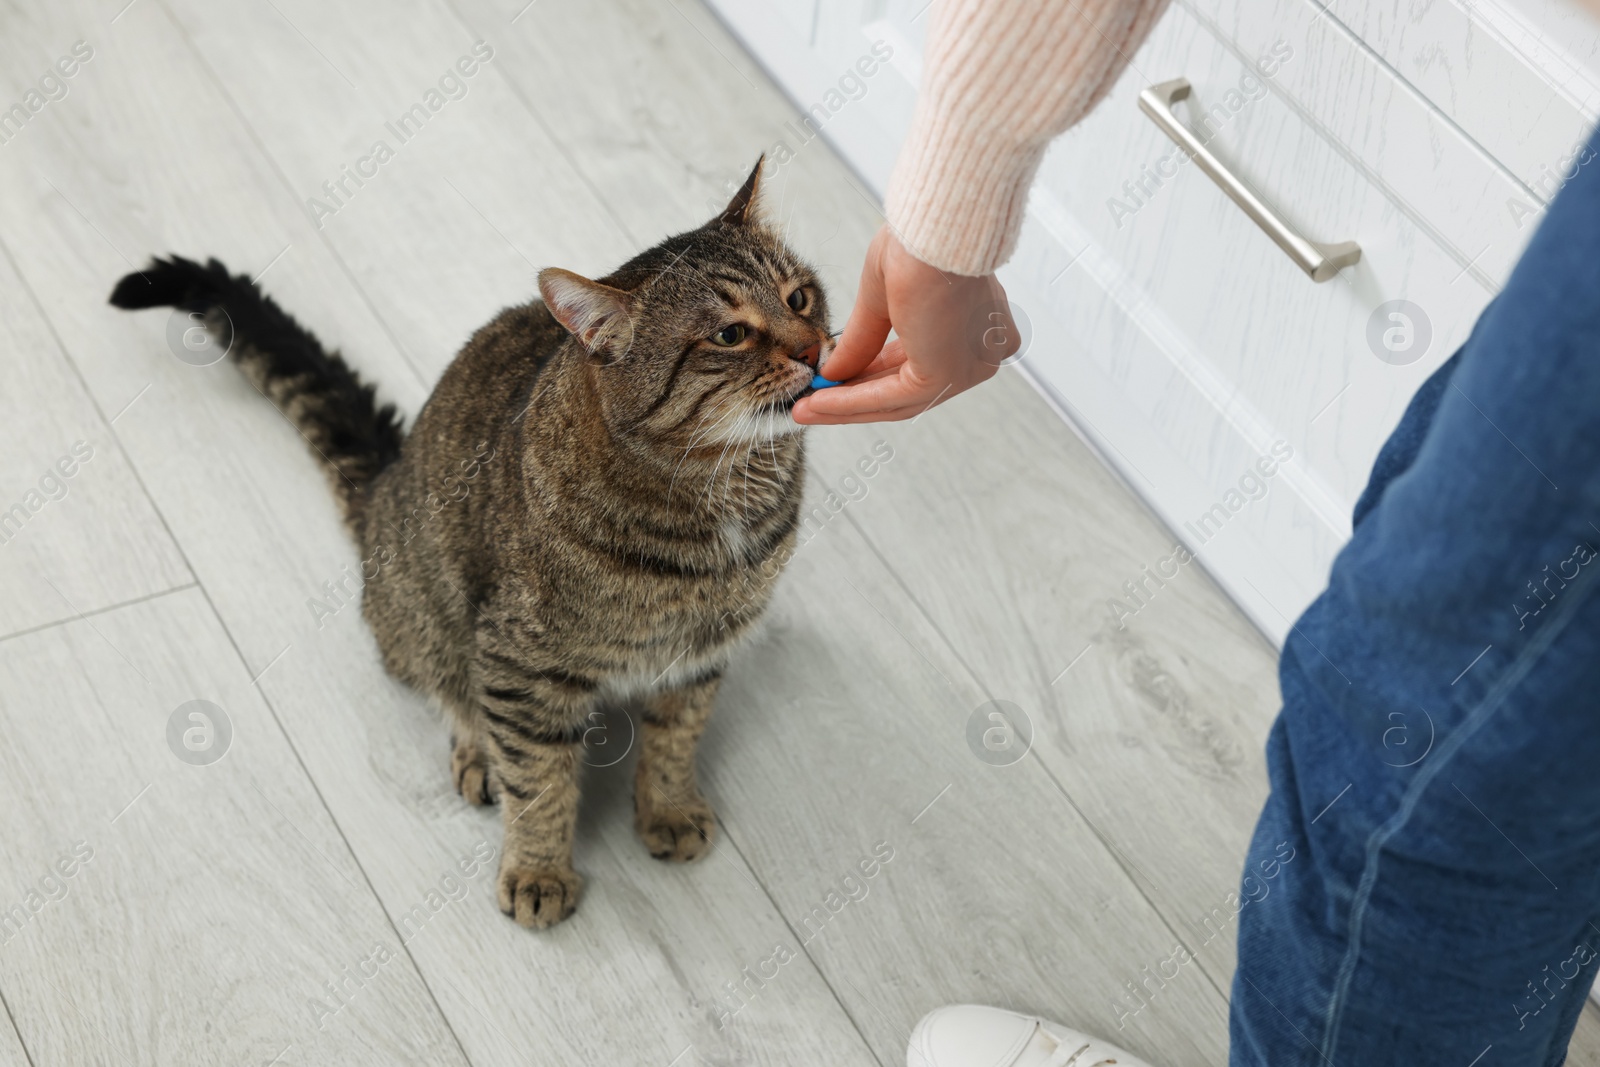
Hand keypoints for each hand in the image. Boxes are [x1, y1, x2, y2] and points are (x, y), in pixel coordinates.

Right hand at [792, 225, 1017, 423]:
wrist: (935, 229)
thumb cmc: (922, 240)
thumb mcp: (883, 296)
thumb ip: (863, 339)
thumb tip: (835, 372)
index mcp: (975, 327)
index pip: (916, 364)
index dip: (869, 376)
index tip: (834, 381)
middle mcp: (979, 353)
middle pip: (907, 389)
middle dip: (853, 398)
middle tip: (813, 403)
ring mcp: (968, 367)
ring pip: (898, 400)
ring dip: (846, 407)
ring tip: (806, 409)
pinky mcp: (947, 375)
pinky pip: (892, 400)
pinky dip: (851, 403)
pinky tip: (819, 403)